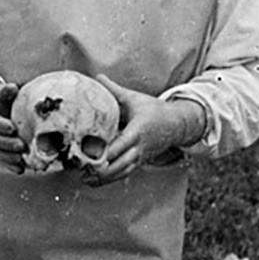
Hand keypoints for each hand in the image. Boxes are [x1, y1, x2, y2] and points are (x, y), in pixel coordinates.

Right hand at [0, 79, 24, 170]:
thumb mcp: (0, 90)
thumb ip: (6, 90)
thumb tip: (12, 88)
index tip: (12, 128)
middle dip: (7, 143)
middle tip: (22, 145)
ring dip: (8, 157)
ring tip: (21, 159)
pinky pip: (1, 159)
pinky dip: (9, 165)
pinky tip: (20, 170)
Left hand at [85, 74, 199, 185]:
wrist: (176, 124)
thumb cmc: (154, 110)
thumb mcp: (134, 98)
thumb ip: (114, 89)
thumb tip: (97, 77)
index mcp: (138, 130)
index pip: (121, 144)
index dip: (106, 153)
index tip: (89, 156)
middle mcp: (140, 147)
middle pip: (120, 164)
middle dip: (102, 170)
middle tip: (82, 172)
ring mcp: (141, 157)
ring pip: (122, 172)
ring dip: (105, 178)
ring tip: (86, 180)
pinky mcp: (140, 162)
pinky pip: (125, 173)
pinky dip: (111, 179)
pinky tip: (96, 182)